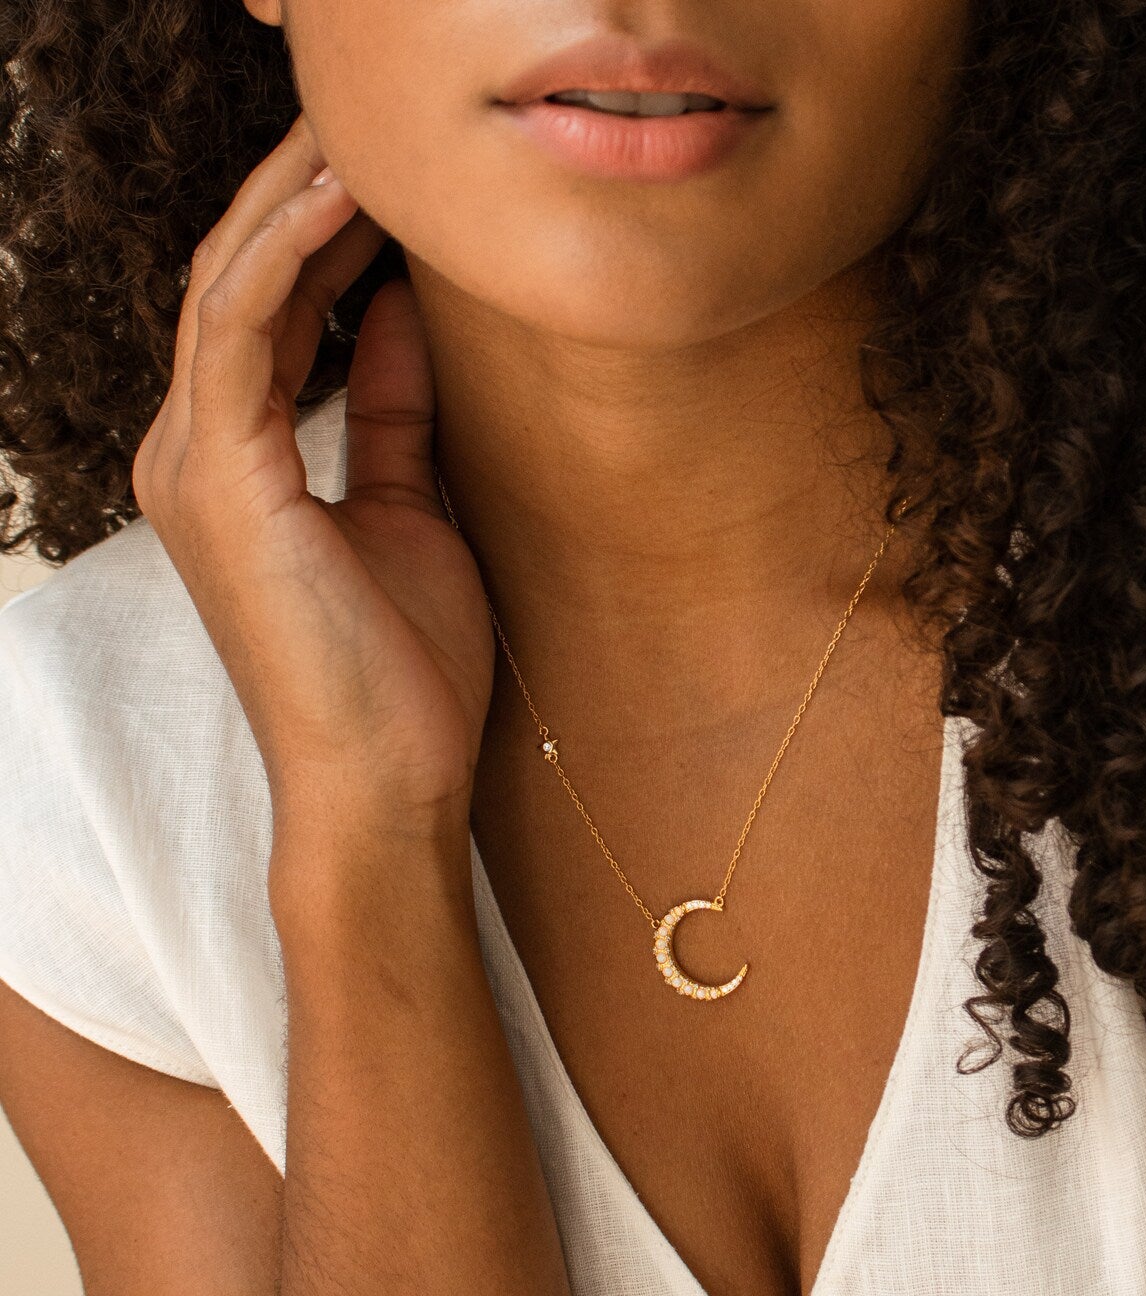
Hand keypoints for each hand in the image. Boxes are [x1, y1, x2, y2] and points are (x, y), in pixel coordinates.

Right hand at [131, 113, 494, 837]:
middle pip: (242, 279)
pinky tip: (340, 196)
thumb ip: (396, 411)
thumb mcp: (412, 510)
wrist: (388, 782)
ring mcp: (195, 462)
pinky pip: (240, 328)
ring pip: (232, 284)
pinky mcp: (219, 479)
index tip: (402, 175)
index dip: (330, 232)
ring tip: (366, 132)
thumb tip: (413, 312)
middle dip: (307, 193)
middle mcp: (197, 450)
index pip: (273, 311)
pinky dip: (287, 253)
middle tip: (379, 124)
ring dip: (297, 199)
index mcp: (240, 460)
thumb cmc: (404, 670)